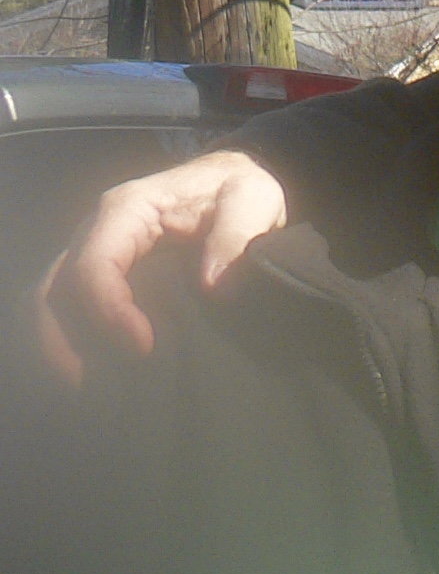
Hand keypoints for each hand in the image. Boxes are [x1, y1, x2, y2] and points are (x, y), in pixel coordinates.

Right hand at [31, 151, 289, 386]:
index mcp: (128, 210)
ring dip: (60, 345)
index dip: (109, 310)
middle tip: (91, 384)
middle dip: (61, 338)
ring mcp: (95, 253)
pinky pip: (71, 309)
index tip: (143, 347)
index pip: (95, 263)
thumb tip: (213, 286)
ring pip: (51, 301)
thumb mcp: (253, 198)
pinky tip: (99, 375)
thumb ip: (237, 235)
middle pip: (53, 286)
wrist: (231, 184)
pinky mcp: (103, 275)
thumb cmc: (239, 190)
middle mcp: (98, 232)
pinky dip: (75, 341)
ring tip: (88, 389)